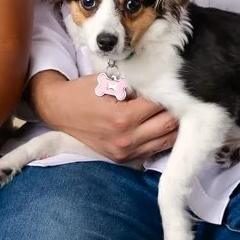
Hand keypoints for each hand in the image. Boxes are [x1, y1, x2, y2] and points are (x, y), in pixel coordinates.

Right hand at [30, 72, 177, 162]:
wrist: (60, 111)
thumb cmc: (83, 92)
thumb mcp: (107, 80)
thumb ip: (136, 83)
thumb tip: (162, 84)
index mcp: (122, 118)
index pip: (160, 105)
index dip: (169, 93)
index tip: (173, 84)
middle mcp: (126, 139)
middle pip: (169, 125)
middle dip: (177, 110)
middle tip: (180, 97)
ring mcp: (126, 152)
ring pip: (166, 141)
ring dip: (174, 126)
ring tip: (176, 111)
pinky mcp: (124, 159)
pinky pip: (154, 150)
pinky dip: (162, 138)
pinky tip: (162, 125)